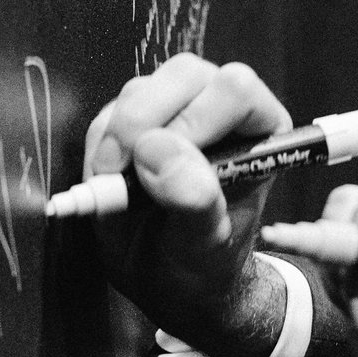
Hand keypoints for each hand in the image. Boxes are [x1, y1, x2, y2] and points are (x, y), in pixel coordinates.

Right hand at [80, 54, 292, 356]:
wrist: (165, 282)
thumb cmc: (201, 264)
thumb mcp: (205, 245)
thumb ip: (194, 200)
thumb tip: (158, 150)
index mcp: (258, 130)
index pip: (236, 89)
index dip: (196, 120)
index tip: (162, 166)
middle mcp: (218, 109)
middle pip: (184, 74)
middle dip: (145, 123)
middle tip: (125, 172)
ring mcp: (173, 110)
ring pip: (141, 90)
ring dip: (118, 140)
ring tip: (121, 188)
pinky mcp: (132, 122)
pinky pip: (107, 114)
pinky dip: (99, 149)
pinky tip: (111, 183)